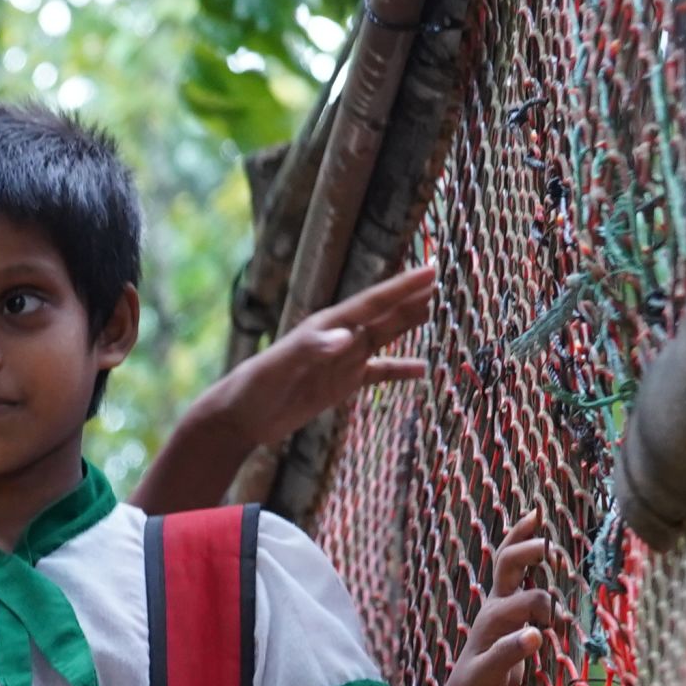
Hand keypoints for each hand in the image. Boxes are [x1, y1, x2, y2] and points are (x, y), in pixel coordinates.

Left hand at [221, 261, 435, 445]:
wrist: (240, 417)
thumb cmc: (255, 386)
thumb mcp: (281, 366)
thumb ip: (313, 348)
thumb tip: (348, 336)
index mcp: (327, 326)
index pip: (373, 302)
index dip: (402, 287)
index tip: (431, 269)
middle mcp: (339, 338)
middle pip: (384, 314)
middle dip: (412, 297)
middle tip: (445, 279)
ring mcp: (342, 360)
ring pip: (384, 337)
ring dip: (409, 323)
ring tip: (438, 308)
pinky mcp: (341, 383)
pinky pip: (378, 373)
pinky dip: (400, 371)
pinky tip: (423, 369)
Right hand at [432, 515, 567, 685]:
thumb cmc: (499, 666)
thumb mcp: (517, 627)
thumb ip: (532, 600)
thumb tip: (555, 571)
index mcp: (501, 603)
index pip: (507, 559)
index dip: (520, 535)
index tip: (536, 512)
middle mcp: (491, 614)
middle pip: (503, 571)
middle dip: (524, 553)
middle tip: (546, 546)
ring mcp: (484, 641)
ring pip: (508, 609)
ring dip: (535, 605)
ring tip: (549, 621)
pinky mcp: (482, 671)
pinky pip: (502, 652)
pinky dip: (517, 643)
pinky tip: (534, 636)